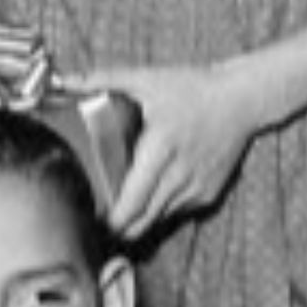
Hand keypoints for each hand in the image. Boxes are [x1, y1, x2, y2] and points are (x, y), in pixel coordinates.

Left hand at [72, 61, 264, 241]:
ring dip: (139, 222)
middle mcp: (181, 171)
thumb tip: (64, 79)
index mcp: (161, 147)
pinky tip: (144, 205)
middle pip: (145, 216)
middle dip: (119, 227)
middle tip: (95, 226)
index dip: (115, 217)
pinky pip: (178, 211)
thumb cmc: (192, 88)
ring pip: (161, 218)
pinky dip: (160, 211)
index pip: (135, 196)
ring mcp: (198, 185)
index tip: (94, 221)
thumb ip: (103, 78)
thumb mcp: (147, 78)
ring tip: (115, 221)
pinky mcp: (209, 191)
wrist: (242, 99)